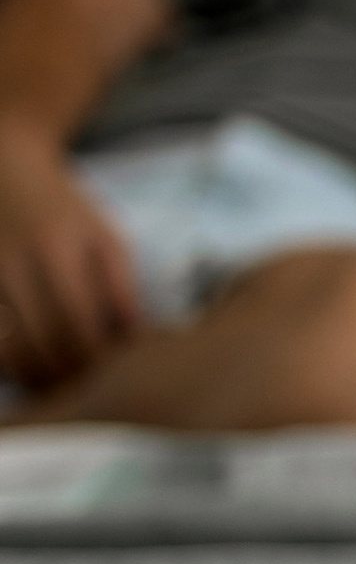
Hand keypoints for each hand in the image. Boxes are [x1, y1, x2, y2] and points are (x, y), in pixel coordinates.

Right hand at [0, 122, 140, 383]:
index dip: (98, 361)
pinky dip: (11, 364)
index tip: (117, 375)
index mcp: (56, 250)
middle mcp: (13, 266)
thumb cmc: (63, 211)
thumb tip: (135, 342)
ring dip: (38, 379)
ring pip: (10, 354)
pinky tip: (31, 365)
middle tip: (92, 388)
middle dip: (70, 377)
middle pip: (42, 346)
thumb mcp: (104, 238)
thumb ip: (121, 288)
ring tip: (63, 383)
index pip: (80, 325)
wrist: (3, 174)